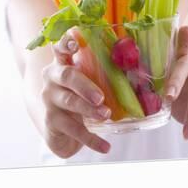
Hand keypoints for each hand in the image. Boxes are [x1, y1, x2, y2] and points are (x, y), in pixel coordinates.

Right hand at [40, 32, 111, 158]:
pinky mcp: (51, 121)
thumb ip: (102, 71)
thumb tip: (138, 65)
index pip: (60, 47)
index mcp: (62, 62)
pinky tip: (105, 146)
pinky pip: (72, 129)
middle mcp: (52, 77)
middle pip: (66, 76)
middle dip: (84, 85)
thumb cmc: (80, 96)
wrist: (59, 127)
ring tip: (106, 115)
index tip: (75, 41)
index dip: (66, 42)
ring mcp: (49, 99)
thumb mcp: (89, 81)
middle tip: (101, 97)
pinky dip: (91, 139)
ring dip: (88, 110)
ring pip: (68, 102)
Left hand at [164, 26, 187, 138]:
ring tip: (187, 133)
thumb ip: (168, 83)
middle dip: (174, 85)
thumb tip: (153, 94)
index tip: (185, 29)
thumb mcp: (177, 83)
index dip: (183, 37)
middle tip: (168, 99)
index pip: (181, 44)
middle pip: (184, 68)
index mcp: (182, 54)